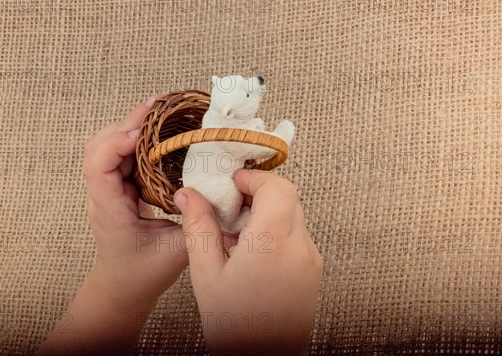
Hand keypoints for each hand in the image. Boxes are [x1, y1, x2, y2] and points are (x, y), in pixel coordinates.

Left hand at [83, 95, 187, 309]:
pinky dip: (135, 139)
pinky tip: (157, 134)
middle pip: (99, 146)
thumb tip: (222, 194)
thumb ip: (195, 224)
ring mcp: (107, 190)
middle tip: (159, 106)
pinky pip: (120, 155)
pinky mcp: (118, 188)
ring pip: (106, 146)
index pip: (98, 166)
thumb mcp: (176, 253)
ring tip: (159, 113)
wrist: (122, 287)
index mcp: (110, 210)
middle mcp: (102, 195)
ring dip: (129, 127)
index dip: (118, 142)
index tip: (145, 132)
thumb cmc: (143, 275)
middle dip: (127, 123)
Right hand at [174, 170, 322, 355]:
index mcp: (272, 244)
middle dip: (259, 192)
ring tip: (238, 234)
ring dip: (267, 211)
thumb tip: (188, 194)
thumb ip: (199, 228)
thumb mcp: (207, 274)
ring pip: (293, 214)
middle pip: (287, 196)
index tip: (233, 182)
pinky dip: (276, 229)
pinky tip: (252, 252)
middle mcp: (299, 247)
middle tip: (231, 205)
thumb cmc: (234, 325)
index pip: (277, 187)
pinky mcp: (313, 270)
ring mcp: (311, 259)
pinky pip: (297, 234)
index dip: (254, 177)